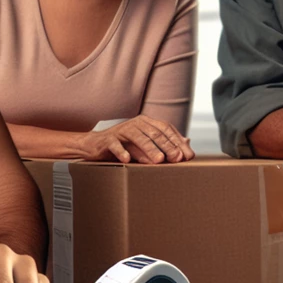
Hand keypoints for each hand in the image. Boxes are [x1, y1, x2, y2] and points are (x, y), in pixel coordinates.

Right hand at [74, 116, 195, 163]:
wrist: (95, 146)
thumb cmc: (124, 146)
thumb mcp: (146, 145)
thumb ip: (165, 144)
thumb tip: (187, 144)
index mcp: (146, 123)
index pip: (166, 129)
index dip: (177, 142)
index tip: (187, 156)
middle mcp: (135, 123)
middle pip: (155, 133)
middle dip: (167, 146)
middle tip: (177, 159)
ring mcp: (121, 130)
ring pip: (138, 138)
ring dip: (149, 149)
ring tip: (158, 160)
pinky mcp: (108, 139)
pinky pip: (116, 144)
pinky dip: (121, 151)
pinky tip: (127, 159)